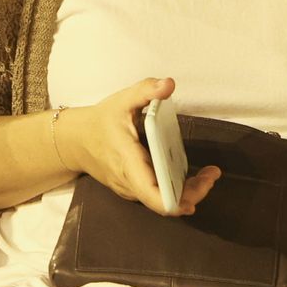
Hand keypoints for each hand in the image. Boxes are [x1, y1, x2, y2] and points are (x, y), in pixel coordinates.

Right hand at [59, 77, 220, 216]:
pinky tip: (191, 176)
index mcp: (127, 161)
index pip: (151, 194)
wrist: (75, 141)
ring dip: (188, 192)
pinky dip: (177, 190)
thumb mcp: (121, 100)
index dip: (174, 202)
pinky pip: (157, 196)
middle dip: (192, 193)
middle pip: (163, 202)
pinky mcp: (134, 189)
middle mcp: (129, 182)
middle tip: (212, 175)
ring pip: (162, 201)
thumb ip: (146, 90)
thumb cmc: (100, 121)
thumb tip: (169, 84)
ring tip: (209, 175)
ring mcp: (130, 189)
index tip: (196, 196)